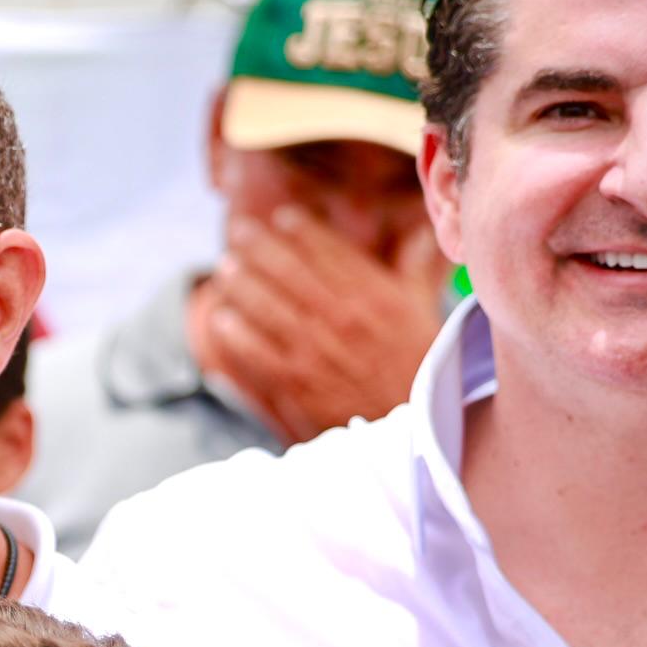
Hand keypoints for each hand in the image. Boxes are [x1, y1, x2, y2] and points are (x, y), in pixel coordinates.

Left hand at [198, 207, 449, 445]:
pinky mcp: (299, 384)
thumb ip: (415, 271)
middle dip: (262, 248)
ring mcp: (318, 350)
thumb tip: (420, 235)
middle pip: (292, 273)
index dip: (303, 232)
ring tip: (226, 269)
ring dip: (243, 285)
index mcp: (375, 297)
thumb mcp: (425, 313)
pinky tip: (221, 319)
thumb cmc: (424, 370)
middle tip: (241, 231)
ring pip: (269, 308)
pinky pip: (259, 353)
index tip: (282, 217)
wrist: (417, 428)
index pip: (331, 254)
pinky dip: (237, 335)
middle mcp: (343, 318)